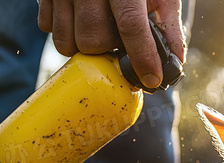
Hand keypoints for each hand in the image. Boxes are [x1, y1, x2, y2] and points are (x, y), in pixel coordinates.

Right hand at [38, 0, 185, 89]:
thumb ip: (167, 23)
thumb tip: (175, 62)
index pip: (130, 25)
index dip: (142, 57)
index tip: (152, 79)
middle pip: (93, 40)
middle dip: (107, 51)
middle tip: (117, 42)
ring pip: (66, 43)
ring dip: (84, 48)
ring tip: (99, 33)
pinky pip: (48, 28)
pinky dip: (64, 34)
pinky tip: (79, 22)